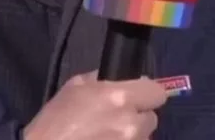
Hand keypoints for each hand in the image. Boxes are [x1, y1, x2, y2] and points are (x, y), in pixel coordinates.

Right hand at [22, 72, 167, 139]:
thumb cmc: (56, 119)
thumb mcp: (75, 86)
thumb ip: (102, 80)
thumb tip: (122, 81)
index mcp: (120, 98)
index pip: (157, 92)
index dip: (147, 93)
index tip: (136, 96)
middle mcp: (132, 124)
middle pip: (151, 118)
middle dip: (137, 117)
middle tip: (116, 119)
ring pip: (144, 137)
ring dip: (132, 135)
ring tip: (108, 136)